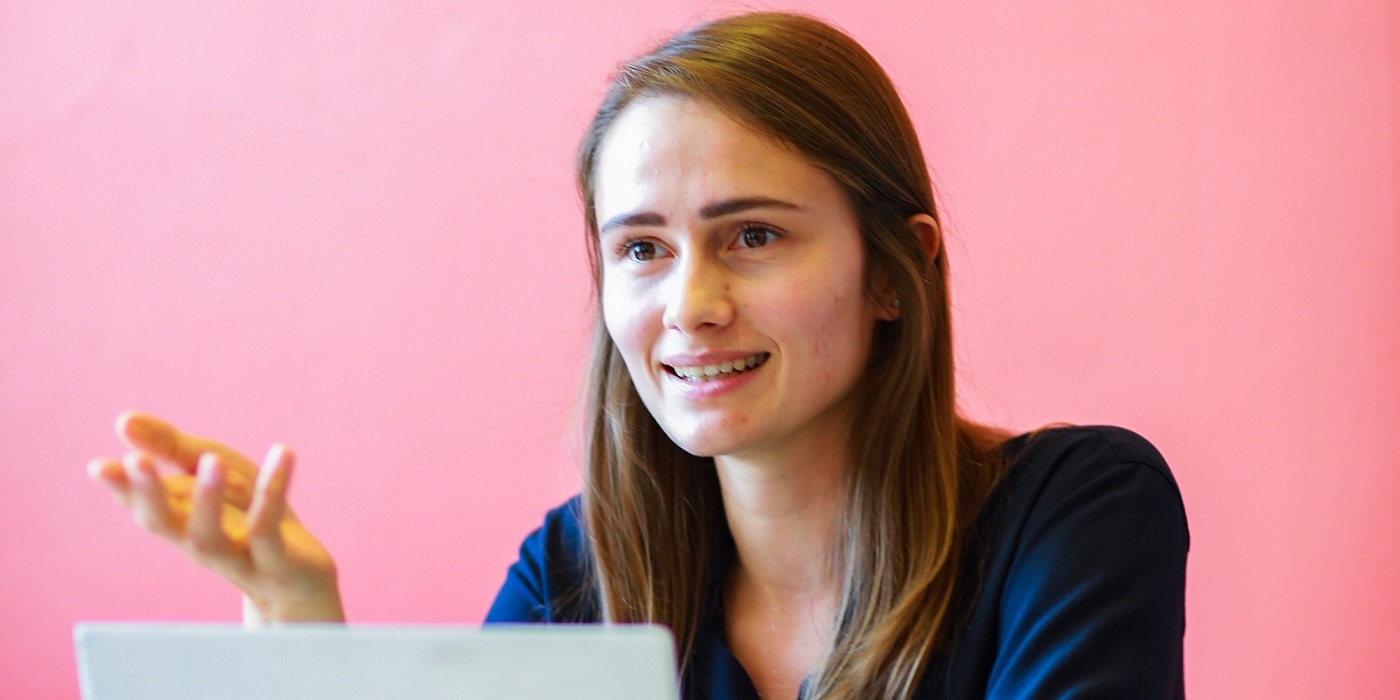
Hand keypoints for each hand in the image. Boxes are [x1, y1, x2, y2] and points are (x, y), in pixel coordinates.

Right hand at [88, 411, 345, 623]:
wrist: (299, 580)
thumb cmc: (249, 518)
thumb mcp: (216, 473)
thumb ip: (171, 447)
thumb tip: (123, 421)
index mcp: (180, 519)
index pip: (141, 504)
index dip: (121, 487)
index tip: (98, 467)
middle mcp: (198, 541)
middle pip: (164, 523)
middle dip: (148, 493)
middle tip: (136, 461)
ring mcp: (235, 556)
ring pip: (209, 535)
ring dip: (206, 498)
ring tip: (213, 460)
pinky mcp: (274, 561)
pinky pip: (268, 527)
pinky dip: (274, 490)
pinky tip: (283, 453)